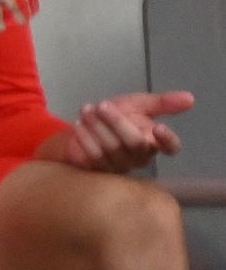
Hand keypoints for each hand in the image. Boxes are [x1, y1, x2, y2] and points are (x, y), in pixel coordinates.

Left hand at [49, 91, 191, 173]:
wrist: (83, 125)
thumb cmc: (114, 116)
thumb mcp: (137, 104)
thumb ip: (162, 102)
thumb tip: (190, 98)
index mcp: (153, 141)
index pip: (170, 147)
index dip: (167, 140)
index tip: (157, 127)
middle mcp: (139, 157)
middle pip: (135, 143)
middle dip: (117, 122)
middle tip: (102, 105)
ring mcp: (119, 166)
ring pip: (112, 149)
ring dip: (97, 127)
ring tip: (86, 110)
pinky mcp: (98, 170)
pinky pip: (94, 157)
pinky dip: (85, 138)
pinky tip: (78, 126)